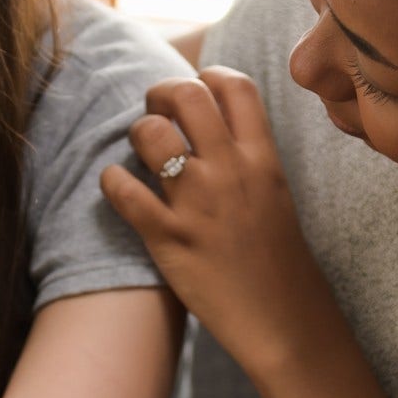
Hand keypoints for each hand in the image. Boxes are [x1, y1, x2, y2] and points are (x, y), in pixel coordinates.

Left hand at [100, 68, 336, 377]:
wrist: (285, 321)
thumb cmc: (278, 260)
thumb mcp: (275, 194)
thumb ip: (247, 158)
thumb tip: (211, 127)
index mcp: (263, 159)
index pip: (235, 86)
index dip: (208, 77)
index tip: (195, 89)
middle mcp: (231, 172)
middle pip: (187, 95)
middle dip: (161, 93)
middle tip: (155, 112)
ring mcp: (199, 204)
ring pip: (151, 135)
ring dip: (137, 133)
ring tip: (139, 150)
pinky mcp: (170, 239)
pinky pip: (125, 191)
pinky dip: (112, 180)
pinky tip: (117, 185)